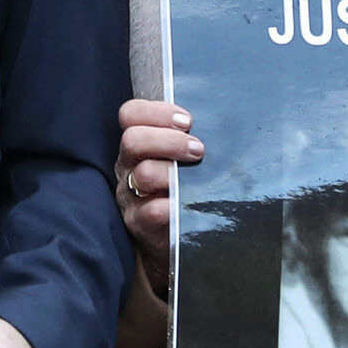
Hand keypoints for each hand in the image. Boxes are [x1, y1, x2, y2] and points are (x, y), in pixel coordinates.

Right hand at [113, 98, 200, 259]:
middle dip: (170, 140)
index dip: (157, 112)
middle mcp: (128, 165)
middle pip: (133, 140)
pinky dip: (172, 204)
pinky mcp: (138, 222)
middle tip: (198, 149)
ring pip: (143, 173)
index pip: (131, 114)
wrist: (172, 235)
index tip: (187, 121)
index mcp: (137, 144)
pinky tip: (187, 202)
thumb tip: (220, 120)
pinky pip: (152, 210)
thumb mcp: (179, 157)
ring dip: (173, 170)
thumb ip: (187, 138)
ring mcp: (130, 194)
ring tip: (196, 174)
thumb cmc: (181, 187)